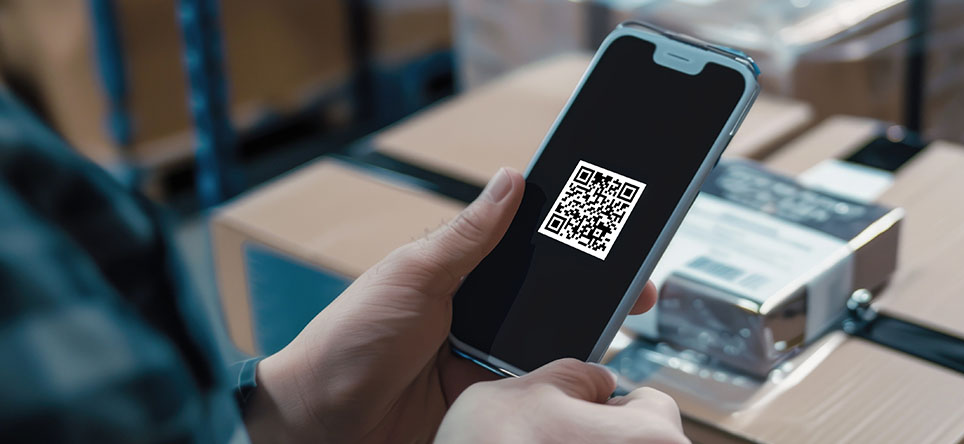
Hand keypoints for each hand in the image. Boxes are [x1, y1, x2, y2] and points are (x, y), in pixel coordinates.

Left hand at [244, 168, 661, 442]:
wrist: (321, 422)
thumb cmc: (351, 339)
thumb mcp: (413, 276)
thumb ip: (467, 236)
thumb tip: (512, 178)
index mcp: (465, 273)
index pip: (531, 245)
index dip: (573, 234)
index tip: (619, 220)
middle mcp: (483, 314)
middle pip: (555, 295)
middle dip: (599, 288)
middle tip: (641, 284)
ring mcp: (489, 359)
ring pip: (555, 344)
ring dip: (586, 337)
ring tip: (624, 323)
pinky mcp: (493, 403)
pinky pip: (541, 392)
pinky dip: (564, 386)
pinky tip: (588, 376)